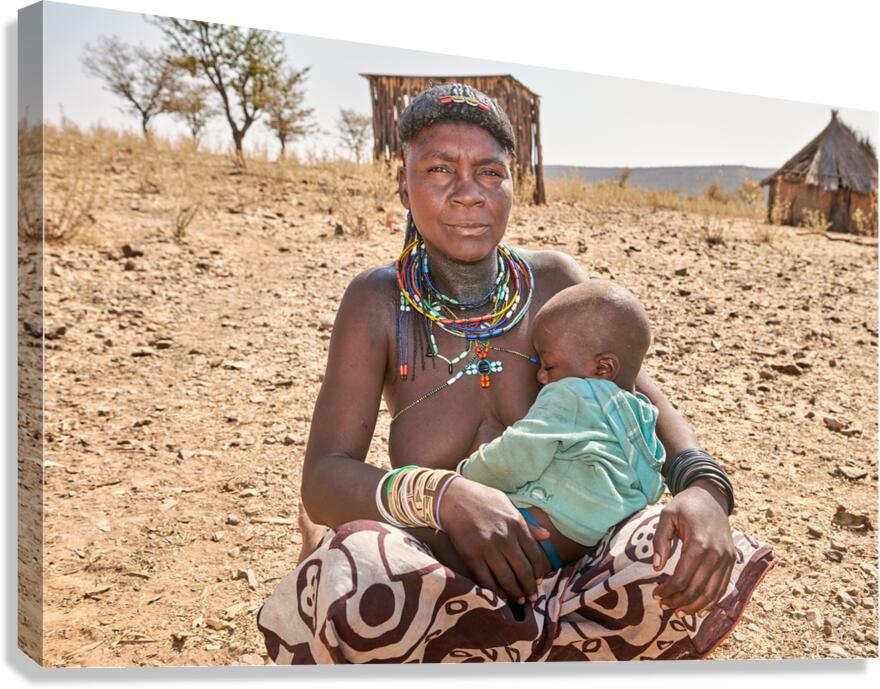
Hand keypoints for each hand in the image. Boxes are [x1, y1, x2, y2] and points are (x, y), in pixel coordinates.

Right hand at [439, 477, 551, 604]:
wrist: (453, 497)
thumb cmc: (483, 499)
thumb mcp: (509, 505)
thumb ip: (528, 524)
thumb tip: (547, 536)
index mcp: (517, 525)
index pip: (535, 555)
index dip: (539, 572)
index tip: (540, 580)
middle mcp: (505, 538)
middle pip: (523, 570)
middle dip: (530, 587)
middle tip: (533, 597)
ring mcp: (487, 548)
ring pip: (507, 578)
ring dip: (515, 593)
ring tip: (520, 600)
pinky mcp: (471, 556)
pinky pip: (486, 579)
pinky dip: (495, 591)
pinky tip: (501, 596)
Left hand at [652, 480, 734, 614]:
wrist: (711, 496)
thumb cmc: (685, 505)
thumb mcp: (666, 515)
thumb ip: (660, 540)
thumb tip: (656, 567)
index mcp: (698, 544)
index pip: (682, 578)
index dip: (668, 590)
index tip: (655, 594)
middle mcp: (716, 555)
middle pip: (697, 590)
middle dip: (678, 601)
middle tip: (663, 604)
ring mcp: (727, 559)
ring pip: (712, 593)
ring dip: (695, 606)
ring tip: (678, 611)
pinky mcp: (732, 560)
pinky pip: (723, 587)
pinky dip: (712, 601)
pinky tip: (699, 608)